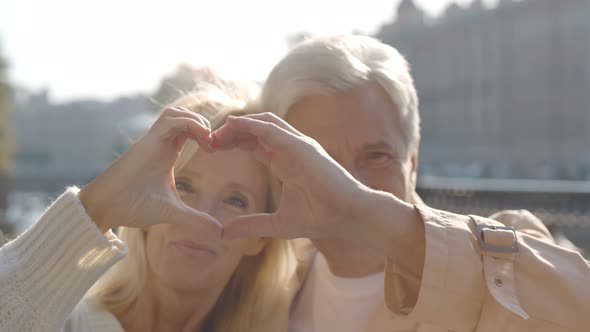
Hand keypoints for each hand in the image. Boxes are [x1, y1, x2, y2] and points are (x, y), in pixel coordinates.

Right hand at [79, 107, 221, 234]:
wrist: (106, 208)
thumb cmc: (133, 207)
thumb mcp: (172, 212)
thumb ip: (196, 219)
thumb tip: (219, 231)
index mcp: (167, 153)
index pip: (188, 130)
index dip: (206, 134)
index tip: (215, 151)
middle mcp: (160, 143)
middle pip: (184, 116)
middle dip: (204, 124)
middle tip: (214, 144)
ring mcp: (153, 140)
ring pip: (176, 113)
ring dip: (196, 120)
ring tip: (208, 139)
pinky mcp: (147, 142)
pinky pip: (169, 120)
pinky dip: (189, 123)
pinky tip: (202, 138)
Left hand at [211, 112, 375, 239]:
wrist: (348, 216)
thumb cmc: (321, 218)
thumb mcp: (277, 223)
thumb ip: (251, 225)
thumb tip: (223, 234)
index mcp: (285, 163)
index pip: (254, 145)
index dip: (232, 144)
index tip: (211, 149)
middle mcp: (290, 150)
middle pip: (255, 131)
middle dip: (231, 132)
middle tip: (208, 139)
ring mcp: (297, 145)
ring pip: (263, 124)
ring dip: (239, 125)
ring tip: (217, 131)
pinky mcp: (302, 146)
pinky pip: (273, 129)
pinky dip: (252, 124)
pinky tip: (234, 124)